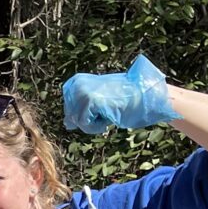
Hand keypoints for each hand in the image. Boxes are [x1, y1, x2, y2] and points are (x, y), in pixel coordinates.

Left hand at [62, 54, 181, 135]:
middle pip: (70, 117)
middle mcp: (77, 84)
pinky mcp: (89, 100)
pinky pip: (84, 125)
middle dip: (87, 121)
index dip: (82, 116)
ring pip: (76, 122)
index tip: (98, 108)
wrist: (141, 97)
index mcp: (76, 81)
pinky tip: (107, 119)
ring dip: (93, 125)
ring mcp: (82, 91)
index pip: (68, 109)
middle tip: (104, 111)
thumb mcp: (96, 104)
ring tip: (107, 113)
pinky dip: (96, 127)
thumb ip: (80, 110)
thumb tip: (66, 123)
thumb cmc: (121, 101)